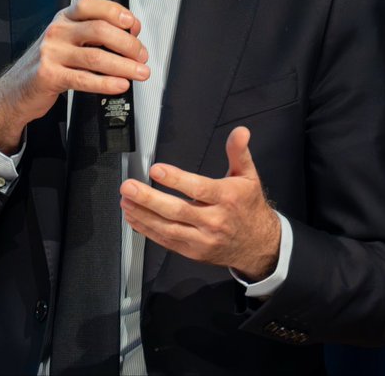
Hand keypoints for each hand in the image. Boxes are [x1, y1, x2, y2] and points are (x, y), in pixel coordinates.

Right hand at [0, 0, 148, 152]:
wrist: (18, 88)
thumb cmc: (48, 63)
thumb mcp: (68, 40)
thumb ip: (95, 34)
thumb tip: (130, 32)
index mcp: (64, 18)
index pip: (91, 5)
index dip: (116, 12)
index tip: (134, 25)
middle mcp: (57, 31)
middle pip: (99, 30)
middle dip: (128, 44)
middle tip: (141, 56)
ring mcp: (51, 53)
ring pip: (96, 57)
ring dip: (124, 66)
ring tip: (139, 72)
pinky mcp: (49, 75)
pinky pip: (84, 79)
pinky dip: (107, 83)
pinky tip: (120, 85)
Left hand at [120, 126, 280, 280]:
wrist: (258, 244)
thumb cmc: (249, 207)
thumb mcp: (248, 176)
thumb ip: (238, 152)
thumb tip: (240, 132)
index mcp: (227, 199)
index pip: (198, 189)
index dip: (176, 179)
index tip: (156, 170)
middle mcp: (214, 221)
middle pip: (177, 210)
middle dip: (149, 198)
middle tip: (129, 187)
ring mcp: (202, 239)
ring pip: (168, 228)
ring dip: (143, 215)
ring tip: (126, 201)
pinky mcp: (193, 251)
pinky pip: (167, 241)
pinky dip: (148, 230)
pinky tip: (134, 218)